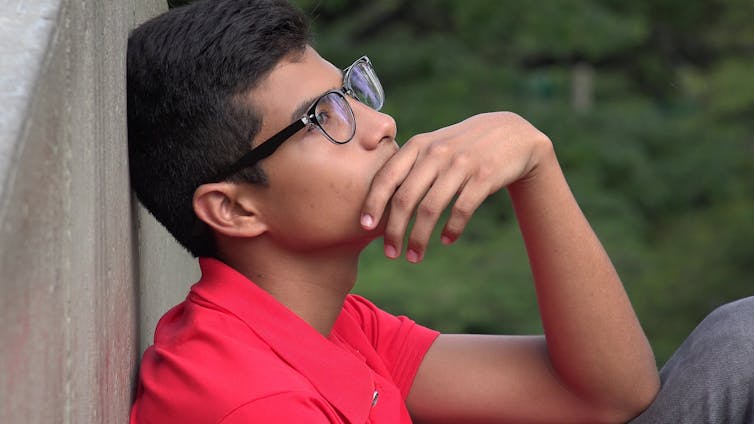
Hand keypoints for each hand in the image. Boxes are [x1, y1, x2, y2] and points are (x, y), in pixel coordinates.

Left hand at [360, 112, 552, 262]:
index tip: (365, 226)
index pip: (387, 177)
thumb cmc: (462, 146)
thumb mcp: (434, 145)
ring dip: (419, 238)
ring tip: (414, 256)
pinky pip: (461, 210)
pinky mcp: (485, 177)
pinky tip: (446, 240)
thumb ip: (409, 165)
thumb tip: (379, 200)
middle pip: (405, 198)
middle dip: (394, 230)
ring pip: (431, 209)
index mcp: (418, 145)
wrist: (512, 134)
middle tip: (390, 253)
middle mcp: (436, 153)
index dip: (373, 203)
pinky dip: (451, 230)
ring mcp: (461, 164)